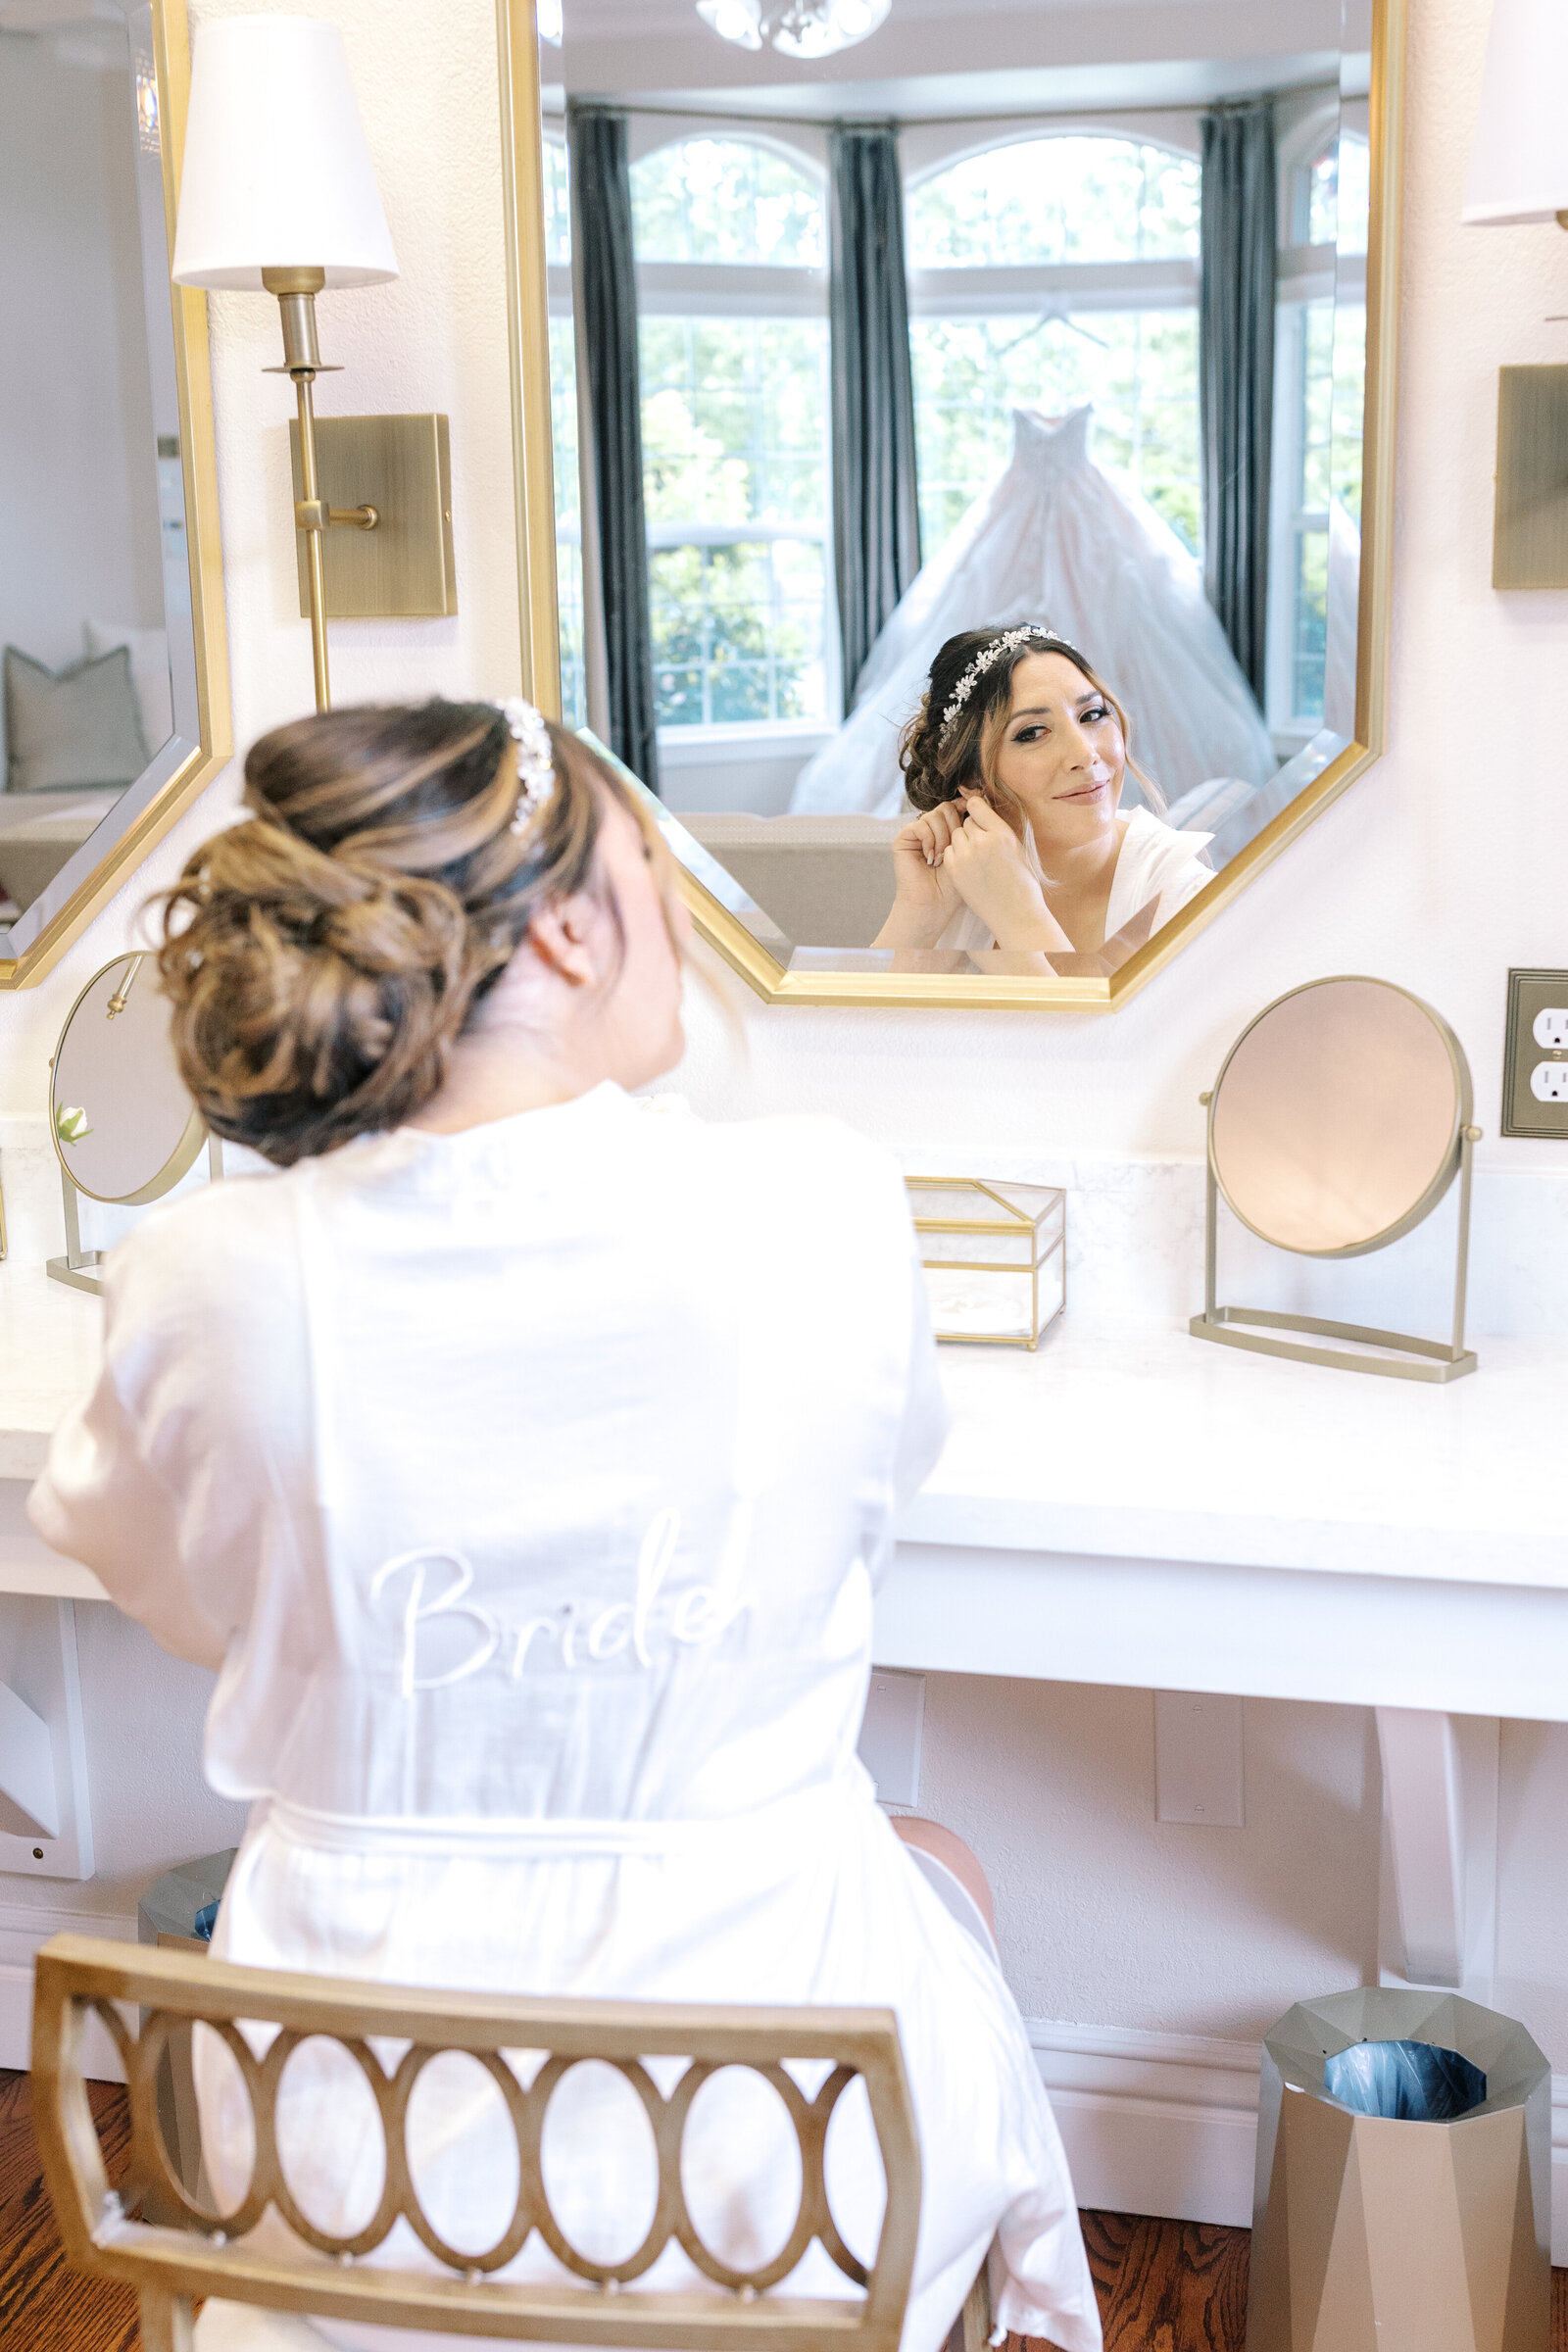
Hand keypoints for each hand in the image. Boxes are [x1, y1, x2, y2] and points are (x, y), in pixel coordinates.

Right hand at [874, 802, 967, 947]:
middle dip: (955, 828)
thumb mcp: (970, 852)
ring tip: (942, 859)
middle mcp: (932, 829)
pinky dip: (929, 841)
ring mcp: (917, 833)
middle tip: (954, 851)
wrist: (935, 906)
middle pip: (947, 807)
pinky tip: (930, 859)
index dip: (966, 809)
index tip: (974, 820)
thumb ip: (971, 827)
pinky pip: (921, 824)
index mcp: (948, 830)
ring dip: (943, 838)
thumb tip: (978, 796)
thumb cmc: (956, 886)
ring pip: (935, 815)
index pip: (958, 807)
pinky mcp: (903, 839)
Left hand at [943, 793, 1072, 950]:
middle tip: (983, 847)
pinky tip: (968, 868)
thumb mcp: (1017, 847)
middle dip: (972, 831)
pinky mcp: (955, 870)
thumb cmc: (1021, 882)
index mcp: (1002, 833)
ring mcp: (966, 856)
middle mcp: (982, 841)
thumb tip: (981, 811)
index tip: (979, 818)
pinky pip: (948, 852)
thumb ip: (998, 829)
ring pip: (956, 836)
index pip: (976, 805)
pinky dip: (955, 857)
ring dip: (963, 843)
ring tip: (977, 859)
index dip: (977, 811)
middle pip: (966, 822)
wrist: (1015, 913)